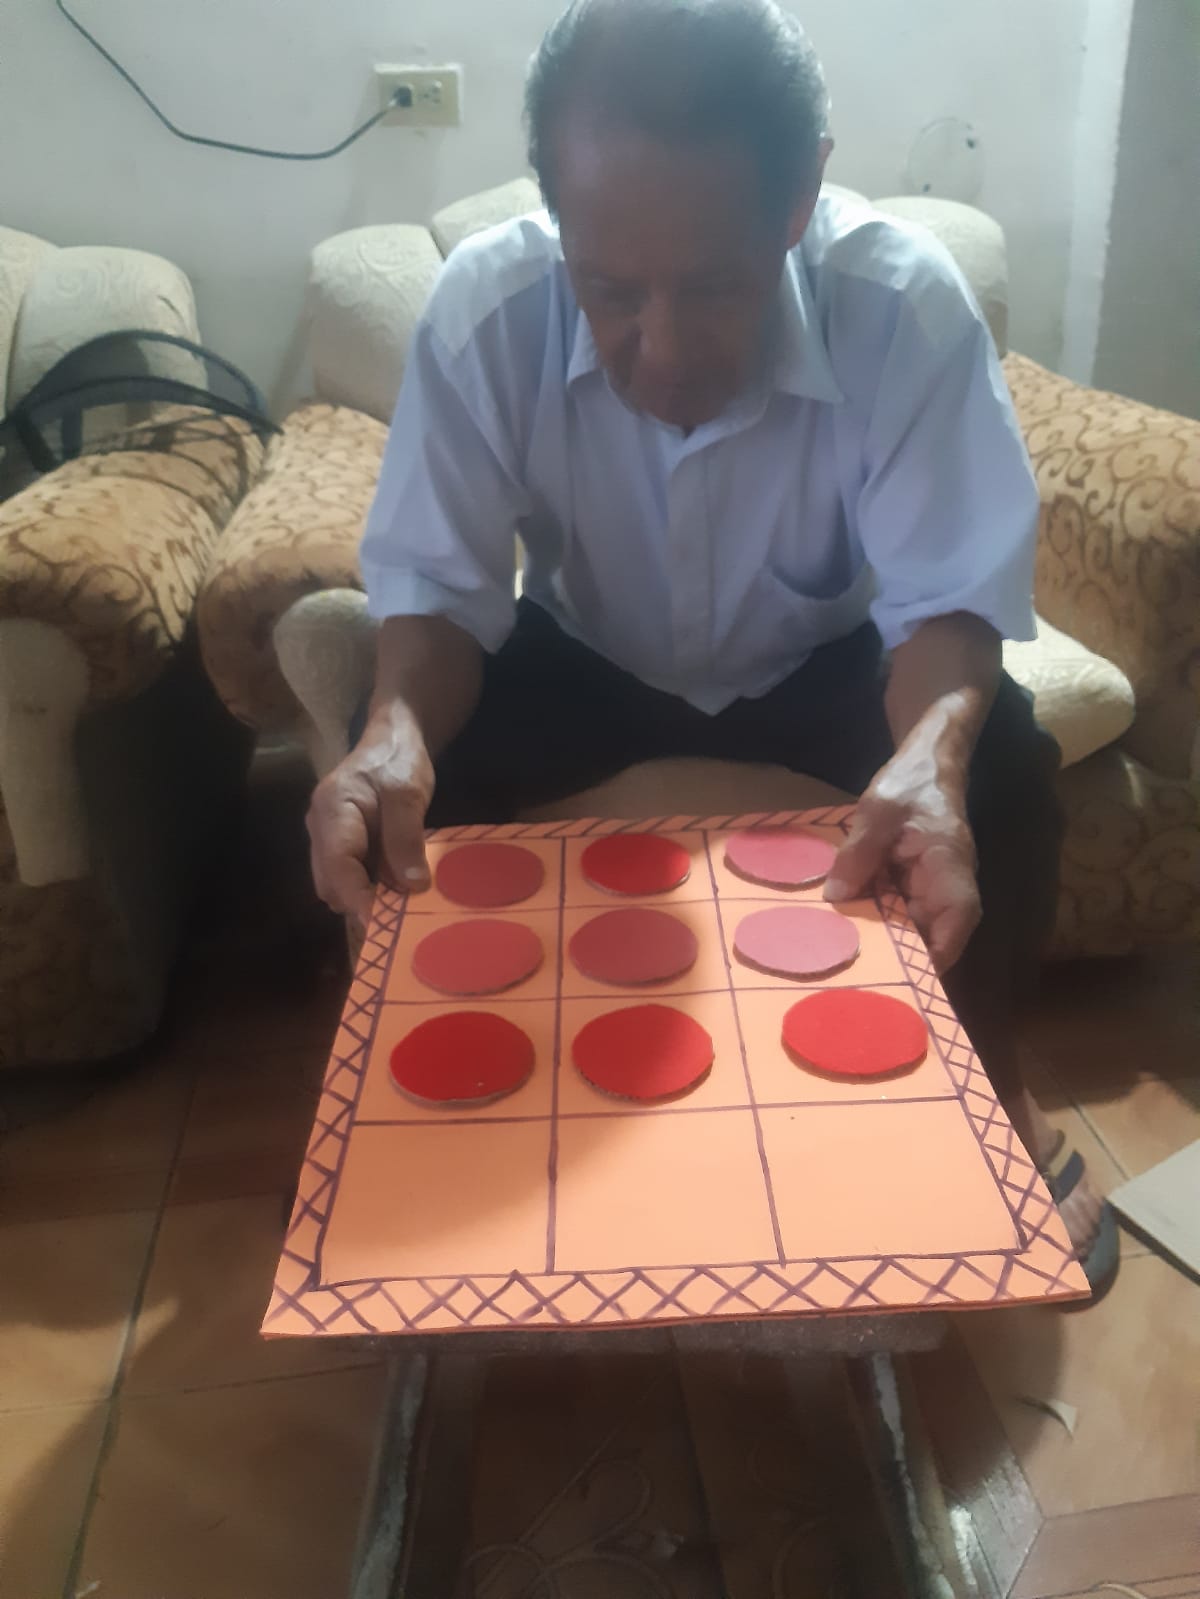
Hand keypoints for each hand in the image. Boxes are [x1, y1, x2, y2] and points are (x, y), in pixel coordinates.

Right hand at [307, 703, 434, 924]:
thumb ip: (406, 837)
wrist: (391, 737)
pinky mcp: (340, 842)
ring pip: (337, 882)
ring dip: (365, 897)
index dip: (360, 899)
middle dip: (361, 903)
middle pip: (331, 881)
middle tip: (399, 917)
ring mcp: (326, 835)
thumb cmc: (398, 760)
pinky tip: (394, 889)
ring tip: (400, 905)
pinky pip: (348, 874)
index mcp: (332, 810)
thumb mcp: (408, 793)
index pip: (338, 865)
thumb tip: (411, 886)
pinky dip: (368, 887)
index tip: (386, 923)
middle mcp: (320, 826)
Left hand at [824, 752, 979, 972]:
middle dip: (898, 959)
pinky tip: (842, 930)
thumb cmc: (911, 783)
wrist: (927, 763)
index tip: (901, 979)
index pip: (955, 923)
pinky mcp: (913, 888)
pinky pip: (897, 913)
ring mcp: (932, 889)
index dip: (933, 957)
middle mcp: (948, 887)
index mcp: (950, 869)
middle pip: (931, 936)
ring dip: (882, 943)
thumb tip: (836, 896)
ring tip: (842, 966)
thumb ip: (860, 852)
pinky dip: (874, 922)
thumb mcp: (879, 810)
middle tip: (854, 980)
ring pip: (911, 929)